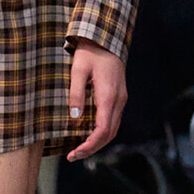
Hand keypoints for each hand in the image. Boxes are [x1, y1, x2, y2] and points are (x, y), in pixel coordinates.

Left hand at [67, 44, 126, 160]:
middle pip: (109, 134)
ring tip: (79, 149)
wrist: (106, 38)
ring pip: (112, 129)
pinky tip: (88, 134)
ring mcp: (121, 99)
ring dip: (97, 142)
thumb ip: (76, 93)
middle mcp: (119, 101)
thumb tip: (75, 118)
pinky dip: (101, 132)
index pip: (102, 130)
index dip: (89, 145)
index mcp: (109, 96)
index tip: (75, 153)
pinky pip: (112, 120)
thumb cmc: (90, 52)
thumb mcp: (78, 70)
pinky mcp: (118, 97)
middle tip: (73, 156)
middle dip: (92, 148)